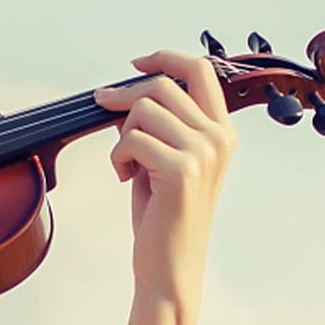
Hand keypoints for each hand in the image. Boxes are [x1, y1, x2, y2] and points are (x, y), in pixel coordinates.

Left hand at [93, 50, 237, 316]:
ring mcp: (204, 153)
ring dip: (121, 136)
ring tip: (126, 165)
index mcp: (222, 132)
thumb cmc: (162, 217)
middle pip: (163, 86)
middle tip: (101, 109)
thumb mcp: (163, 161)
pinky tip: (125, 178)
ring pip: (143, 111)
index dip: (164, 58)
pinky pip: (131, 140)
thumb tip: (127, 94)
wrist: (168, 266)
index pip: (200, 71)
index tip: (134, 63)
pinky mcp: (181, 170)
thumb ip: (158, 127)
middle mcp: (219, 137)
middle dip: (124, 99)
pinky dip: (117, 157)